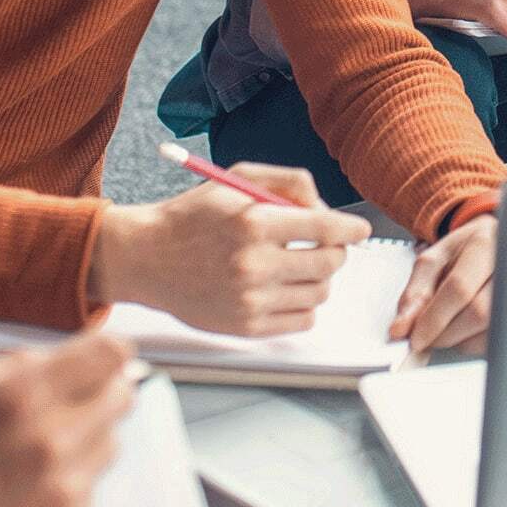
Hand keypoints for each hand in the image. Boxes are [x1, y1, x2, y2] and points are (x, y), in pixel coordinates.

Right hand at [0, 331, 136, 506]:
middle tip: (73, 403)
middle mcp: (52, 438)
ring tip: (38, 455)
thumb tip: (67, 354)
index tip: (94, 360)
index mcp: (22, 396)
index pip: (110, 353)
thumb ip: (18, 369)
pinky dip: (70, 481)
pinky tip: (28, 492)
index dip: (104, 353)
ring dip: (86, 439)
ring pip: (110, 441)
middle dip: (101, 392)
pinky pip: (90, 484)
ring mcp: (64, 486)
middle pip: (122, 395)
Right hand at [91, 165, 371, 334]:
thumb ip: (288, 183)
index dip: (351, 228)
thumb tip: (326, 207)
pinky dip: (305, 304)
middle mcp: (253, 264)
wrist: (147, 258)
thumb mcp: (238, 179)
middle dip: (336, 251)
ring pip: (320, 293)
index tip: (359, 230)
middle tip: (325, 244)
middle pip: (329, 263)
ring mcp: (249, 300)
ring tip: (299, 265)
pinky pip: (302, 321)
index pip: (326, 228)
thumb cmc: (195, 214)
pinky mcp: (245, 328)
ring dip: (319, 277)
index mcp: (254, 223)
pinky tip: (287, 288)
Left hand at [389, 214, 495, 355]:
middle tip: (427, 334)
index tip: (416, 338)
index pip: (460, 288)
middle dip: (444, 332)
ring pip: (487, 331)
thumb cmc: (464, 250)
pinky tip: (464, 327)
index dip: (435, 317)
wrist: (492, 244)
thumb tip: (402, 326)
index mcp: (483, 246)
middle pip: (477, 313)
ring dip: (457, 339)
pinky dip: (470, 342)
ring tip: (447, 322)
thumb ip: (415, 291)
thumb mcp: (434, 259)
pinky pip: (493, 341)